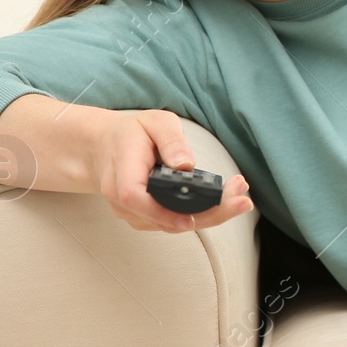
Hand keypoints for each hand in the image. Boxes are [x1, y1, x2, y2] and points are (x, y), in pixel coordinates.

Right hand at [86, 109, 254, 233]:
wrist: (104, 148)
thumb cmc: (132, 133)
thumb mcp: (155, 123)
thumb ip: (170, 140)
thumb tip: (185, 165)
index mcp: (122, 170)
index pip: (134, 197)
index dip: (162, 212)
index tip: (193, 216)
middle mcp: (122, 199)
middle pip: (161, 218)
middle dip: (206, 215)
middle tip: (242, 201)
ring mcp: (131, 213)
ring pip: (171, 224)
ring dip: (209, 215)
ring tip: (241, 198)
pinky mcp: (144, 218)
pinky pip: (172, 222)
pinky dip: (200, 215)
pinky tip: (224, 203)